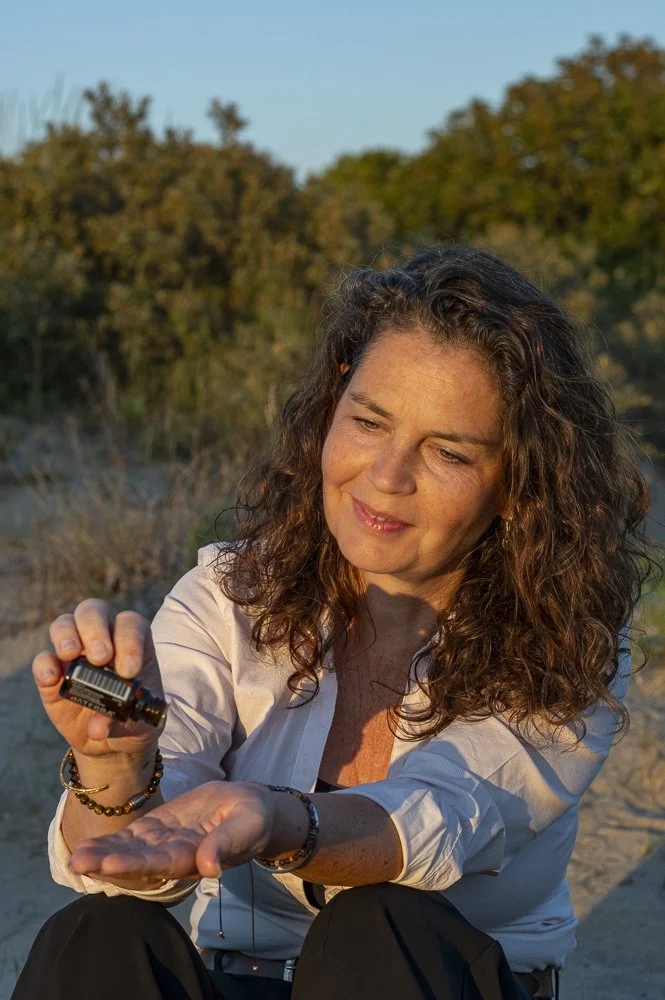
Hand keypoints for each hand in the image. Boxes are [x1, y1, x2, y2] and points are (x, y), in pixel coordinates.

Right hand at [32, 599, 164, 758]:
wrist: (111, 738)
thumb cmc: (131, 717)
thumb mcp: (135, 720)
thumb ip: (119, 718)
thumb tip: (97, 727)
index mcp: (130, 641)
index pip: (129, 624)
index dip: (129, 641)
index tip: (129, 671)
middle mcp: (101, 638)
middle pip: (93, 611)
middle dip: (94, 629)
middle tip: (100, 658)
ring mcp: (74, 652)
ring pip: (64, 624)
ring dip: (66, 636)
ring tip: (71, 655)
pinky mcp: (52, 672)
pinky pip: (43, 659)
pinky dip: (45, 665)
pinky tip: (52, 678)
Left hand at [69, 781, 279, 880]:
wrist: (250, 808)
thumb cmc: (252, 818)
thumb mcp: (246, 826)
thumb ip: (226, 844)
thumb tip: (210, 867)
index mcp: (195, 857)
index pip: (160, 864)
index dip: (134, 864)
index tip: (109, 863)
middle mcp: (174, 857)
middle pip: (137, 864)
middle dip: (108, 863)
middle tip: (80, 862)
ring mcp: (164, 844)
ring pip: (129, 853)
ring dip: (102, 855)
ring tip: (76, 857)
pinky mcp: (159, 829)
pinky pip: (132, 838)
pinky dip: (110, 842)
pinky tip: (87, 845)